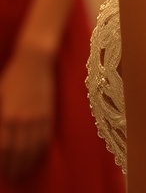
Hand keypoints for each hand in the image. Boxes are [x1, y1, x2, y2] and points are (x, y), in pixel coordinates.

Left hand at [0, 46, 54, 179]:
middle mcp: (22, 120)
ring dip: (27, 163)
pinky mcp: (49, 114)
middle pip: (18, 152)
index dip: (2, 161)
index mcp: (6, 116)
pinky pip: (45, 138)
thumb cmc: (12, 76)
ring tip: (23, 172)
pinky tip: (37, 156)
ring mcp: (37, 118)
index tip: (2, 169)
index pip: (3, 147)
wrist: (35, 60)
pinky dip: (40, 151)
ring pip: (32, 148)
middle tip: (13, 175)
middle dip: (14, 166)